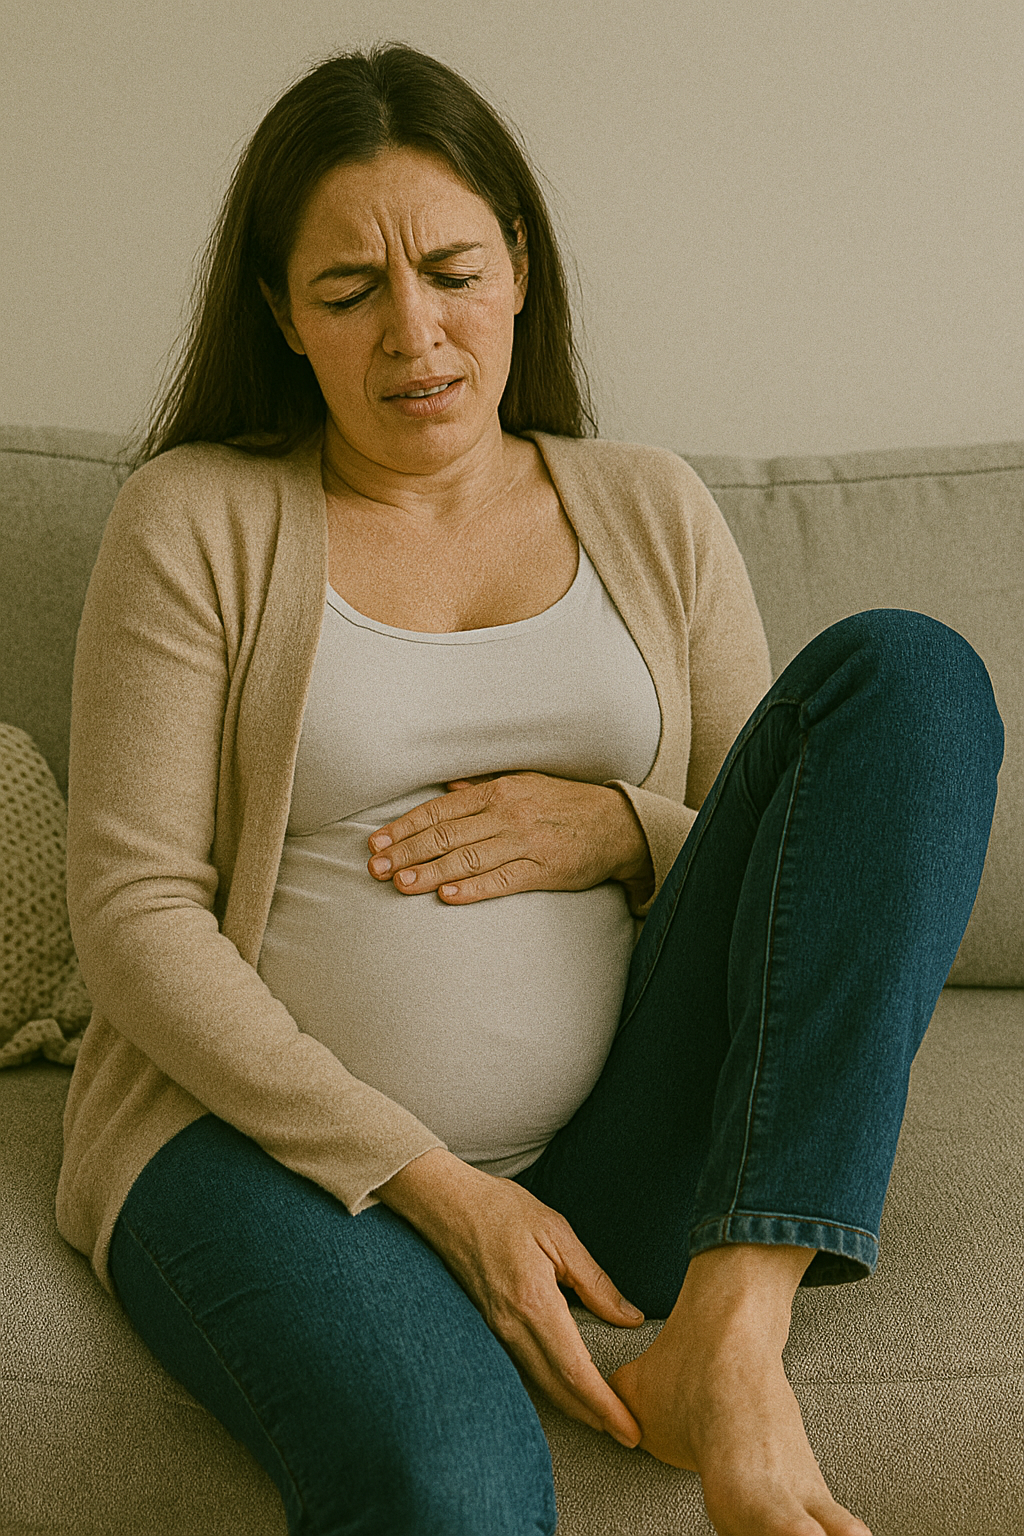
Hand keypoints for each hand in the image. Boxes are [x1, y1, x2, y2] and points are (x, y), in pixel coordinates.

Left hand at [366, 771, 652, 903]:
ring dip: (431, 872)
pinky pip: (503, 880)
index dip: (406, 827)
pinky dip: (474, 888)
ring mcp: (525, 842)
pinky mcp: (544, 870)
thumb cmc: (565, 805)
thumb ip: (485, 788)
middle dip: (407, 852)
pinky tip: (448, 897)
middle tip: (376, 869)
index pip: (440, 810)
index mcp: (498, 792)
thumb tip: (449, 787)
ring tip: (401, 884)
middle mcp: (507, 813)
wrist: (617, 825)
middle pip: (446, 834)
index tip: (378, 843)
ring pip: (468, 858)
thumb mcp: (525, 784)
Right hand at [376, 1148, 645, 1446]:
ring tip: (605, 1419)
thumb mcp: (558, 1234)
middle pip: (558, 1390)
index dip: (605, 1406)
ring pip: (540, 1384)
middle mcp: (511, 1327)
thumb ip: (595, 1282)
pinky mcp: (488, 1326)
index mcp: (534, 1303)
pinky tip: (567, 1386)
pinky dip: (552, 1386)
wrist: (447, 1204)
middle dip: (595, 1418)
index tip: (630, 1428)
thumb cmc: (503, 1210)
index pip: (575, 1371)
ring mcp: (495, 1330)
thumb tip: (629, 1318)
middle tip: (629, 1435)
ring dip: (574, 1406)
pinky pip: (524, 1368)